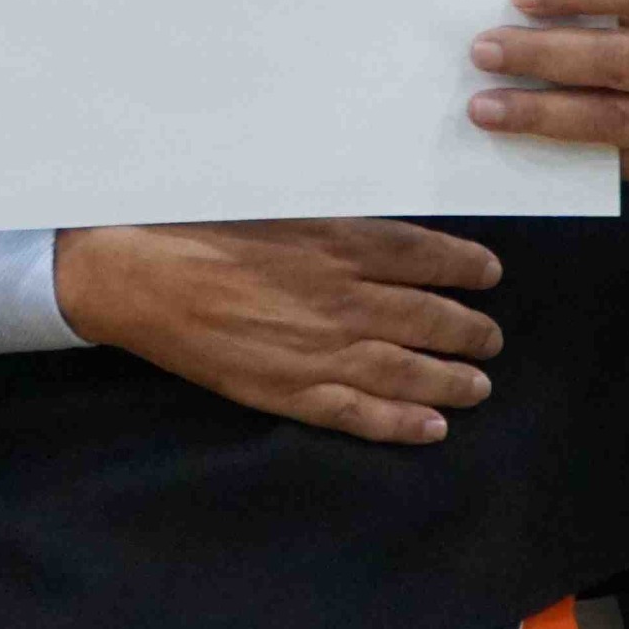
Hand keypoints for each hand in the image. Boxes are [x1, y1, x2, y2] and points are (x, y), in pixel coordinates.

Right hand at [51, 219, 503, 444]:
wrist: (137, 275)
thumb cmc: (194, 227)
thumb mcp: (272, 201)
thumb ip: (328, 218)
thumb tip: (373, 225)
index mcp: (340, 243)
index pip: (425, 257)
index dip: (465, 267)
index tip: (488, 274)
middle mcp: (344, 299)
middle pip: (429, 317)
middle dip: (469, 330)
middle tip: (491, 338)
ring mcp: (321, 351)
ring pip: (408, 370)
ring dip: (452, 380)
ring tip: (478, 385)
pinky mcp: (290, 390)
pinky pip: (361, 414)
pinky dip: (402, 423)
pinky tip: (432, 428)